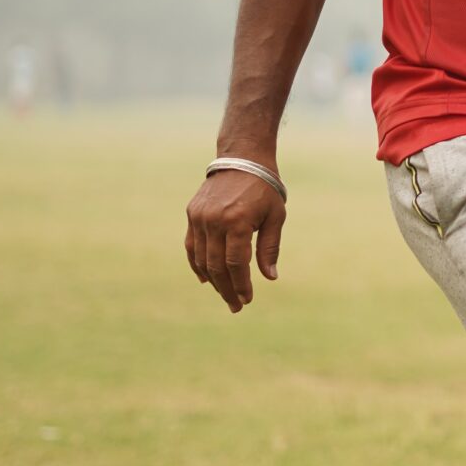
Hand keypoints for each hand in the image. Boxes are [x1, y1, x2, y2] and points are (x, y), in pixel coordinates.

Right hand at [185, 169, 284, 313]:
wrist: (242, 159)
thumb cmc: (264, 189)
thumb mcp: (275, 216)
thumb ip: (269, 247)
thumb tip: (270, 277)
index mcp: (237, 221)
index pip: (235, 263)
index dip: (241, 285)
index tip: (247, 300)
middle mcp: (214, 220)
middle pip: (216, 266)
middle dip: (227, 289)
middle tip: (236, 306)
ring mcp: (200, 217)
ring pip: (201, 259)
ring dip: (212, 280)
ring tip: (225, 294)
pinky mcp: (192, 214)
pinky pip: (191, 246)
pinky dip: (197, 264)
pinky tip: (206, 279)